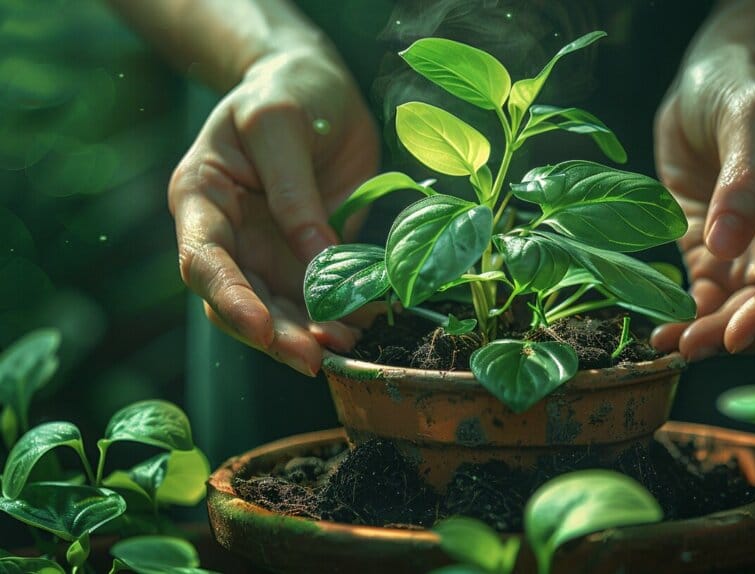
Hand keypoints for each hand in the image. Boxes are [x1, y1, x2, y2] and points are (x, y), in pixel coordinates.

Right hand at [169, 48, 379, 374]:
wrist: (315, 85)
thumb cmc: (287, 91)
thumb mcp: (282, 123)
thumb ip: (294, 192)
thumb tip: (317, 260)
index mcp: (201, 197)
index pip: (203, 260)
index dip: (230, 299)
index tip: (262, 329)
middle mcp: (228, 234)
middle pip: (239, 300)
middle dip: (275, 335)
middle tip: (313, 359)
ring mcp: (265, 250)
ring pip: (278, 310)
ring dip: (309, 335)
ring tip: (347, 347)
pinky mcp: (304, 257)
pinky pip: (317, 297)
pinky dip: (339, 316)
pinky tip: (365, 326)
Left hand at [651, 45, 754, 361]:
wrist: (714, 77)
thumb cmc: (742, 83)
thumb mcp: (748, 114)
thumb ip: (743, 179)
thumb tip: (727, 246)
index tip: (734, 335)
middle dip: (744, 332)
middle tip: (692, 346)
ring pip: (750, 313)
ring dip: (713, 334)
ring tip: (668, 344)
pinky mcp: (721, 254)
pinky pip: (714, 299)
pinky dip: (692, 319)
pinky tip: (664, 329)